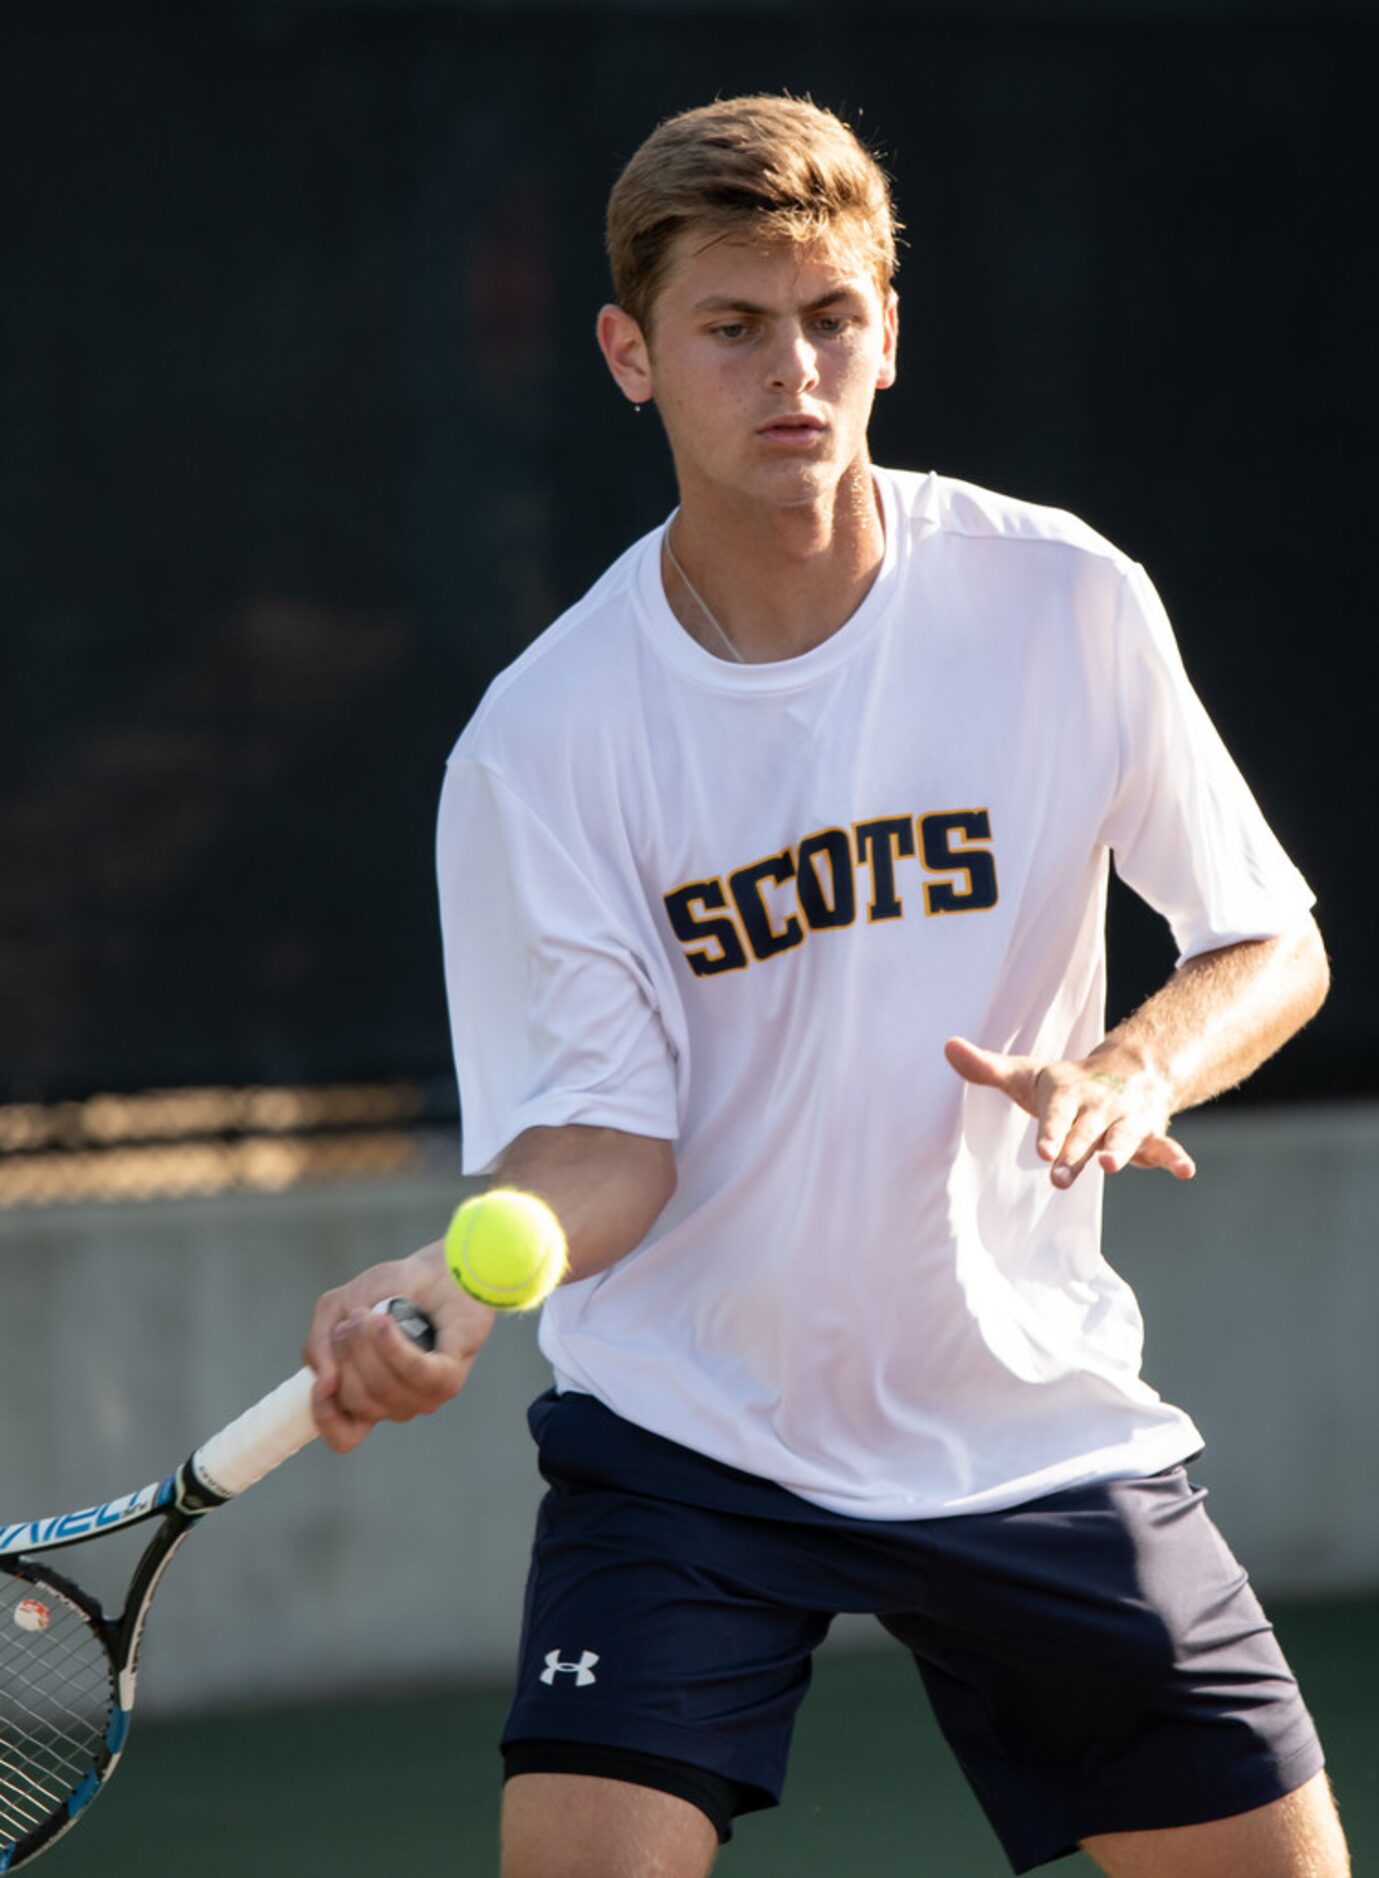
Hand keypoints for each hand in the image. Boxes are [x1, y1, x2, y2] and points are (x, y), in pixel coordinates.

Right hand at [303, 1241, 496, 1452]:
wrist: (439, 1267)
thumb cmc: (392, 1289)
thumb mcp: (336, 1309)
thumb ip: (317, 1346)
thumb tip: (324, 1385)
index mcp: (369, 1395)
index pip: (344, 1438)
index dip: (326, 1417)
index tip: (321, 1383)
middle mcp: (397, 1402)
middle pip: (357, 1400)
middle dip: (347, 1353)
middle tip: (356, 1316)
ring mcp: (424, 1394)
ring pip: (381, 1387)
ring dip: (367, 1343)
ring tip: (372, 1312)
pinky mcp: (449, 1376)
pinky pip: (415, 1374)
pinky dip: (394, 1347)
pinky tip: (384, 1322)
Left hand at [944, 1036, 1195, 1189]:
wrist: (1128, 1069)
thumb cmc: (1064, 1084)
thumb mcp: (1027, 1075)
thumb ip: (988, 1068)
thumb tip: (947, 1046)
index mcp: (1067, 1091)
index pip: (1055, 1112)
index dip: (1049, 1130)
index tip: (1041, 1150)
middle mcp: (1098, 1105)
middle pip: (1085, 1132)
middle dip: (1074, 1152)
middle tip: (1058, 1175)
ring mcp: (1125, 1119)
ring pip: (1123, 1137)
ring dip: (1119, 1151)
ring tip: (1109, 1167)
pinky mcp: (1149, 1134)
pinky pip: (1165, 1146)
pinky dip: (1176, 1158)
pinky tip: (1187, 1171)